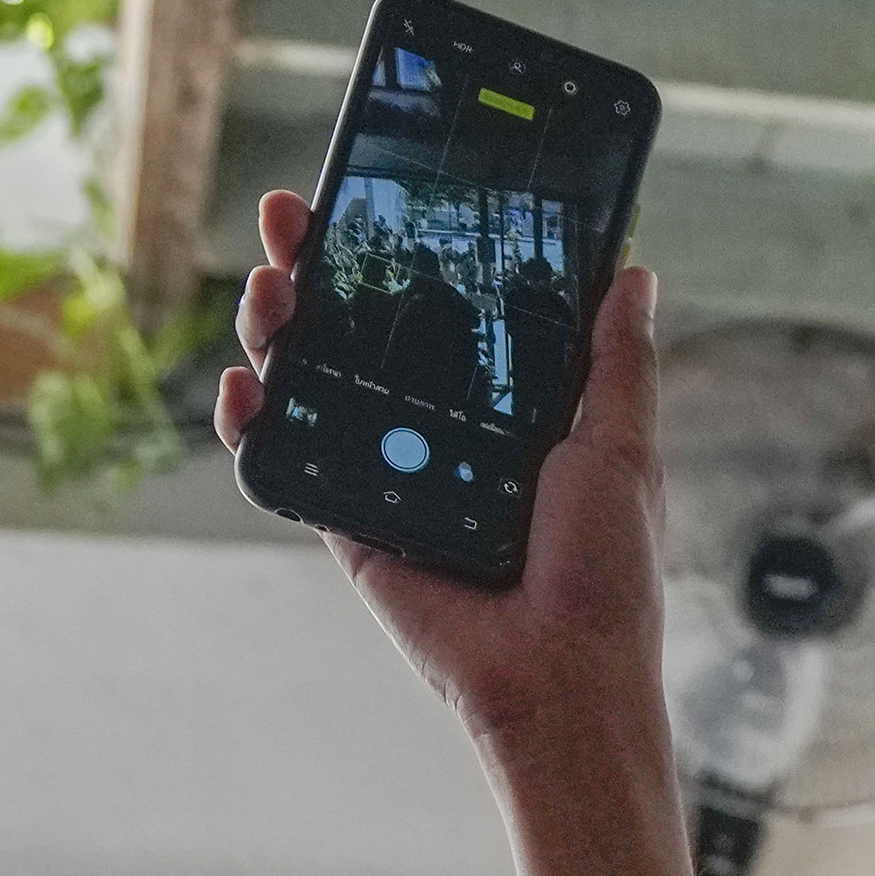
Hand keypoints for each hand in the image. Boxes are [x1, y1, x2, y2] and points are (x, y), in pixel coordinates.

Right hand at [215, 190, 668, 776]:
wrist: (561, 679)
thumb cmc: (606, 576)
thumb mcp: (621, 449)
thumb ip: (616, 363)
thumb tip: (633, 273)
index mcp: (510, 411)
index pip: (444, 308)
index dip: (404, 251)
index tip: (376, 197)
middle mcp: (445, 434)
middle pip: (365, 332)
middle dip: (322, 271)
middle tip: (293, 220)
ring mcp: (392, 477)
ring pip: (318, 385)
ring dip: (279, 329)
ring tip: (267, 286)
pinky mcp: (354, 526)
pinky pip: (291, 466)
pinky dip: (255, 425)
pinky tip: (241, 386)